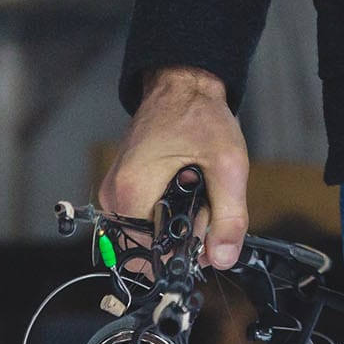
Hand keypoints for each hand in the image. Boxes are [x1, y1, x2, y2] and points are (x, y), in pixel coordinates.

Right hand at [99, 66, 253, 269]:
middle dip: (183, 236)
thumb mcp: (227, 166)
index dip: (187, 250)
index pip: (153, 254)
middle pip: (149, 247)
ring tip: (195, 189)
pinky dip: (167, 213)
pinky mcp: (120, 189)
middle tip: (203, 200)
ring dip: (177, 224)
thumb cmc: (199, 116)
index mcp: (131, 192)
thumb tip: (223, 258)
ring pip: (147, 235)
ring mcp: (113, 193)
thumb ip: (229, 217)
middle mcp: (113, 197)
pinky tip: (184, 188)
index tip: (207, 226)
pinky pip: (143, 220)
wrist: (182, 85)